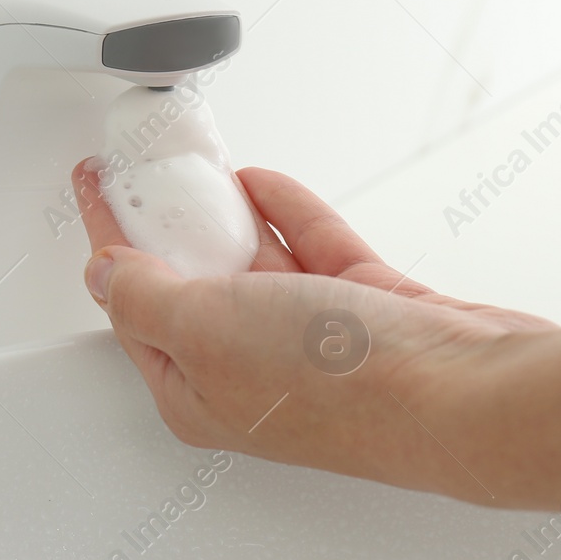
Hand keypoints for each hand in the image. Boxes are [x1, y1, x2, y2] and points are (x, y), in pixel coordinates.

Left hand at [72, 159, 555, 499]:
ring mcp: (310, 341)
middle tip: (143, 169)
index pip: (131, 305)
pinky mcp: (364, 310)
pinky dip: (283, 211)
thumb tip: (104, 273)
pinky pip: (309, 248)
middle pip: (189, 283)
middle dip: (164, 223)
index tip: (95, 185)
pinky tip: (261, 184)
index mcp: (197, 391)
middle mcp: (250, 371)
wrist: (465, 393)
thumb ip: (144, 297)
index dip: (107, 238)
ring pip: (251, 262)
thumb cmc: (345, 387)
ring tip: (196, 166)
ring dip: (222, 213)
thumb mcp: (204, 329)